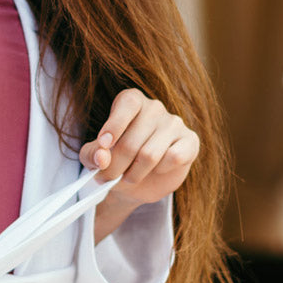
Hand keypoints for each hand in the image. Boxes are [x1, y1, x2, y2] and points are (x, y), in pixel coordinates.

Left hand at [79, 89, 198, 238]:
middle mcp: (155, 108)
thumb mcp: (95, 157)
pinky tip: (156, 169)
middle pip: (131, 141)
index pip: (127, 104)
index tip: (103, 145)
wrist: (138, 181)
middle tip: (107, 178)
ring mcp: (174, 123)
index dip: (114, 125)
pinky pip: (174, 158)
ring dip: (134, 173)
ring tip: (129, 176)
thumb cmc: (115, 161)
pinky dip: (159, 170)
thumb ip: (92, 154)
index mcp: (131, 101)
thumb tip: (101, 158)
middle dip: (115, 166)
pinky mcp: (190, 141)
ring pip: (150, 155)